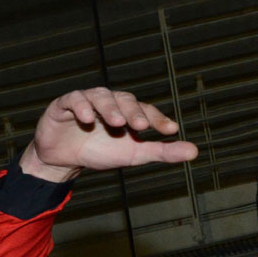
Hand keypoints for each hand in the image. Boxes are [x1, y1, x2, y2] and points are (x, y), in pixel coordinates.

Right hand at [19, 87, 198, 181]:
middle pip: (124, 100)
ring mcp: (87, 100)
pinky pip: (74, 99)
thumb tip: (194, 152)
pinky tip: (87, 119)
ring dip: (110, 108)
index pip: (146, 110)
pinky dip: (81, 107)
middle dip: (134, 112)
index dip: (158, 119)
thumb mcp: (134, 155)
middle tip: (142, 126)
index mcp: (127, 112)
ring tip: (117, 123)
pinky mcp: (65, 103)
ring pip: (101, 96)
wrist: (63, 160)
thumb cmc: (100, 152)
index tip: (170, 130)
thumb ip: (162, 152)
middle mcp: (109, 102)